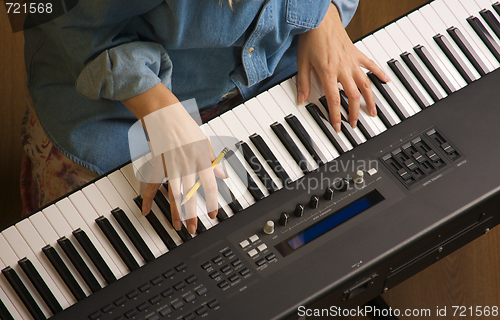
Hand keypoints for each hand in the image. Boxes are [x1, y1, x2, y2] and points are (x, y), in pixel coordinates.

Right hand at [122, 83, 225, 233]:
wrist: (164, 113)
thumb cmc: (186, 127)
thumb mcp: (205, 142)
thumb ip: (214, 161)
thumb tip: (223, 175)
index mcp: (201, 158)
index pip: (209, 185)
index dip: (212, 202)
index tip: (213, 214)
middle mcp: (187, 163)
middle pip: (190, 194)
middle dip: (191, 214)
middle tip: (192, 229)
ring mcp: (170, 165)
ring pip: (172, 193)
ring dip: (175, 212)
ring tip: (176, 226)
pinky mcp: (157, 164)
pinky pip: (152, 184)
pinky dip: (148, 198)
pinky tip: (146, 210)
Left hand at [297, 3, 388, 131]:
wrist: (320, 19)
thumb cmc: (311, 39)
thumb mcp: (302, 63)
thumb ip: (304, 84)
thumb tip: (301, 100)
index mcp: (328, 73)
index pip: (334, 100)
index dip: (336, 116)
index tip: (338, 127)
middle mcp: (343, 69)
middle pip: (353, 96)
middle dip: (354, 112)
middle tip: (355, 124)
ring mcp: (352, 62)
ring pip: (365, 84)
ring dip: (370, 100)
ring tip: (373, 112)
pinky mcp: (356, 53)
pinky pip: (370, 65)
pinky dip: (379, 73)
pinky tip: (386, 81)